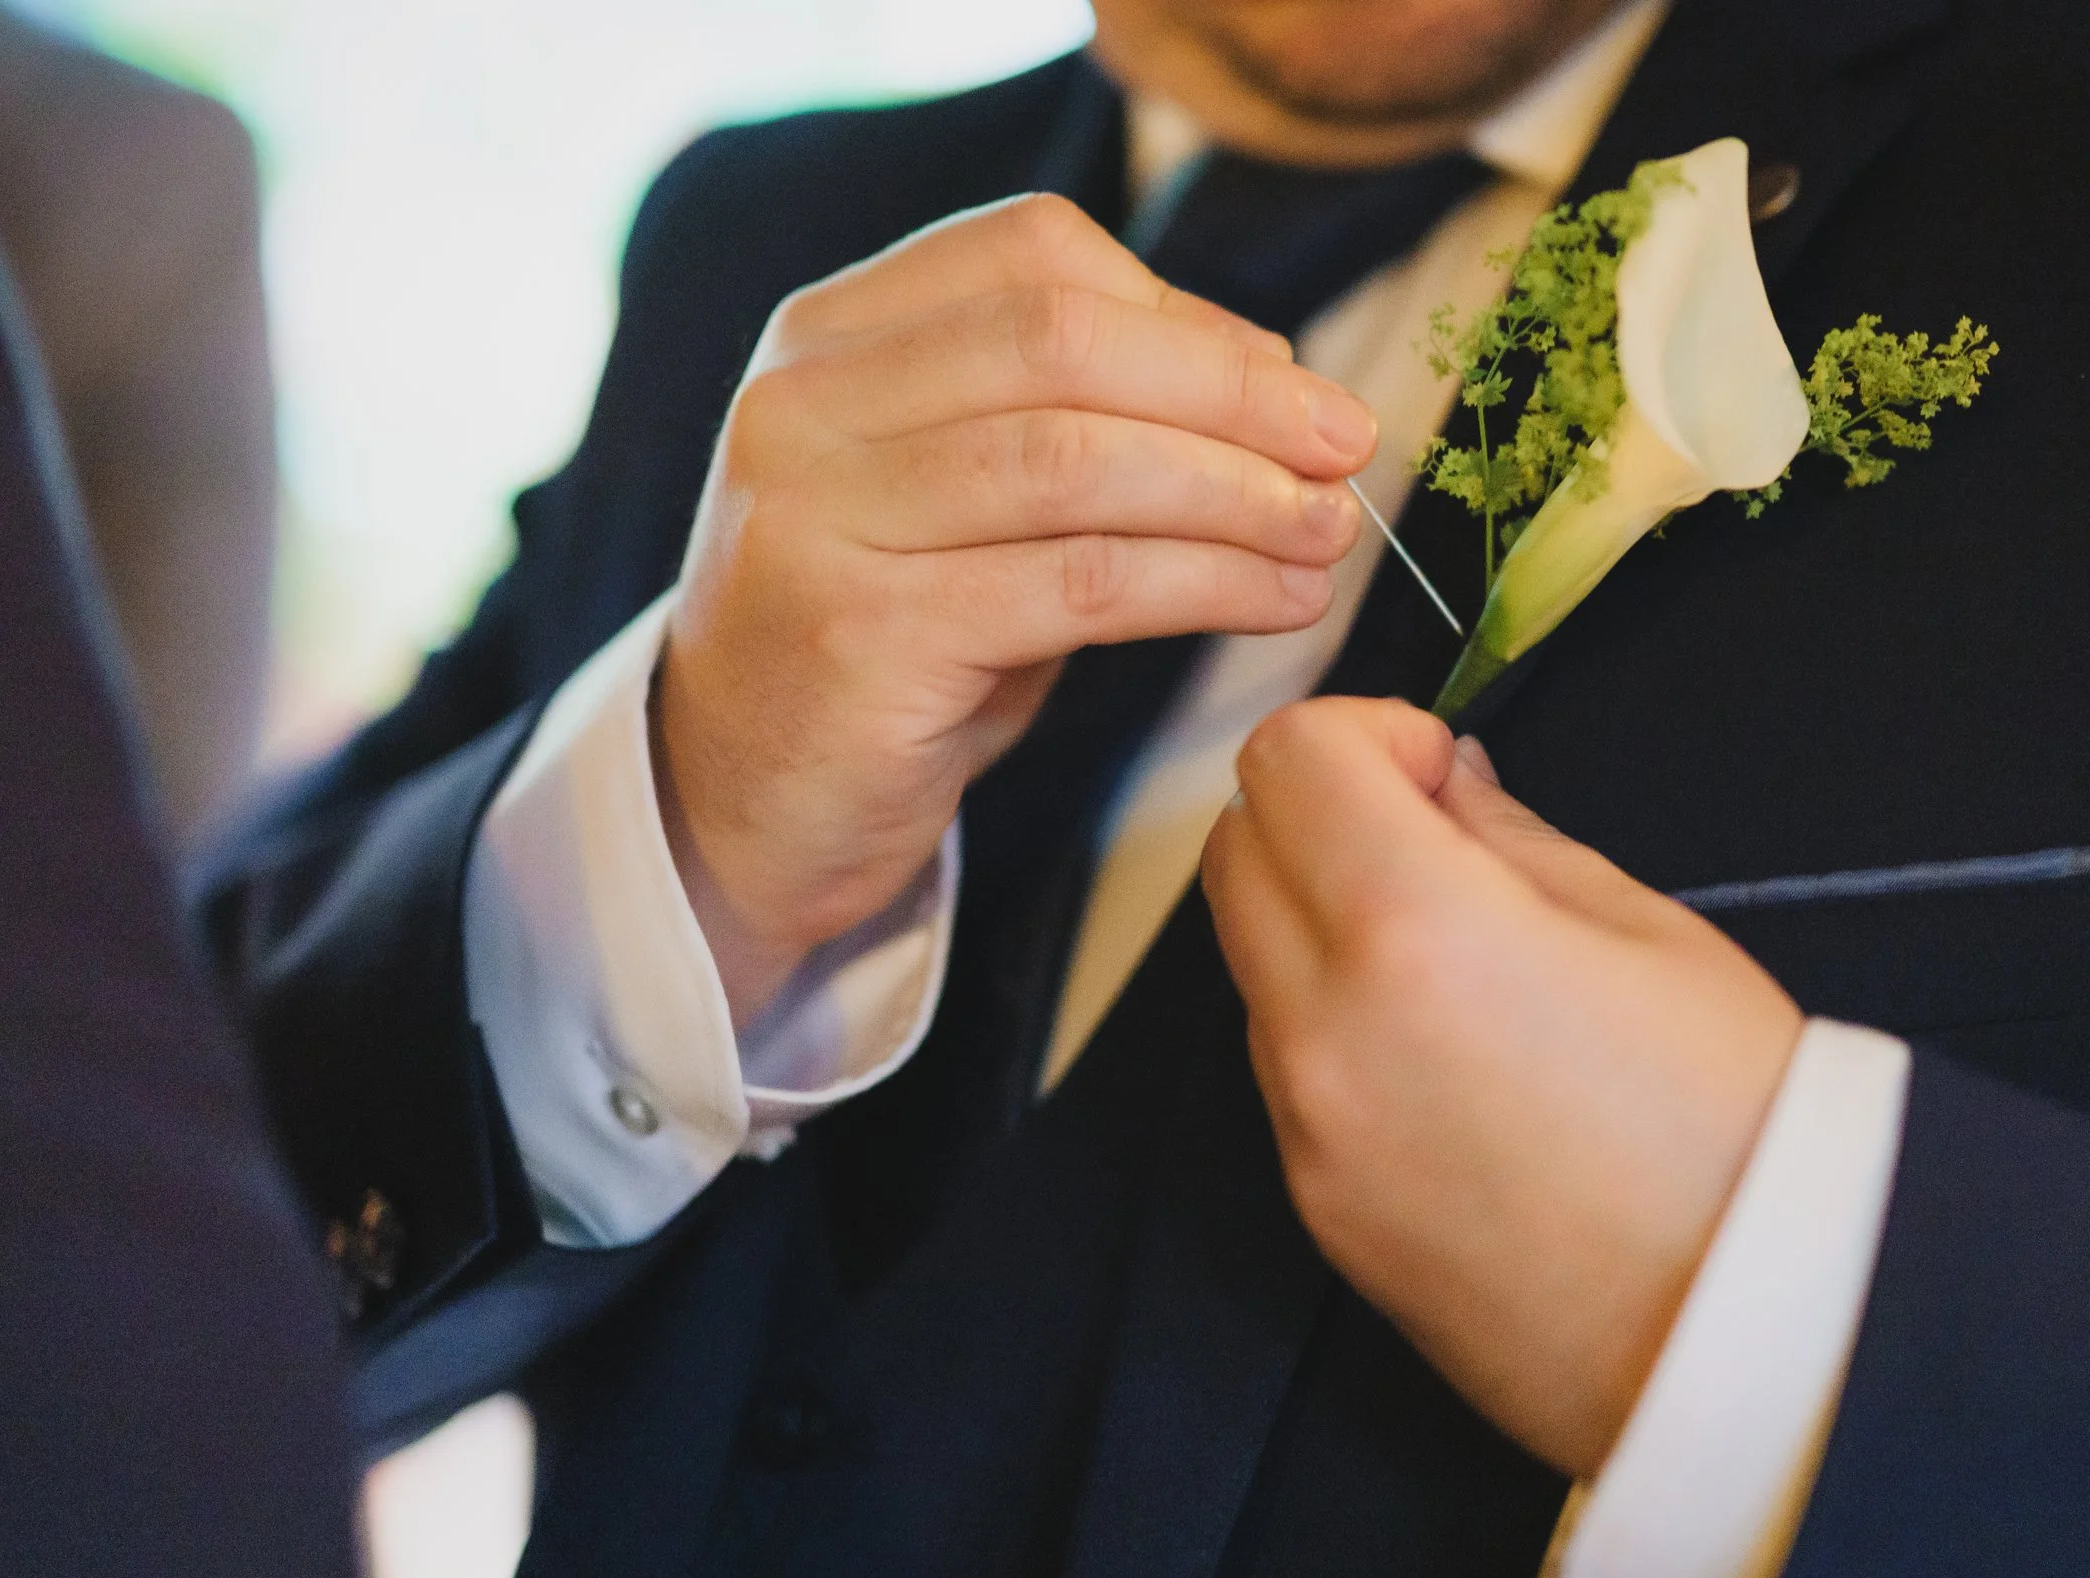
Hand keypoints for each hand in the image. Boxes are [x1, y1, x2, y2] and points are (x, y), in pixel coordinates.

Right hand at [657, 194, 1377, 1020]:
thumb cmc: (886, 648)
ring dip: (1236, 494)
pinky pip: (1078, 582)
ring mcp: (817, 516)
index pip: (1033, 257)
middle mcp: (801, 405)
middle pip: (1064, 342)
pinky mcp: (860, 634)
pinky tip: (1275, 601)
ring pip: (1078, 461)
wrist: (743, 808)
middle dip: (1235, 393)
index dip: (1188, 313)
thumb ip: (1069, 420)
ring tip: (1327, 533)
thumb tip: (1268, 374)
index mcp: (825, 338)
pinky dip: (1205, 583)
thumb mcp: (954, 504)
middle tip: (1346, 449)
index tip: (1289, 381)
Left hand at [1201, 698, 1803, 1476]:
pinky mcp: (1317, 1206)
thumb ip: (1509, 839)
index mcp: (1411, 933)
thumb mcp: (1646, 930)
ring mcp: (1306, 1129)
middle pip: (1237, 848)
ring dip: (1318, 915)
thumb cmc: (1739, 1127)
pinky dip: (1332, 1019)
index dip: (1363, 733)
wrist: (1751, 1340)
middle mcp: (1323, 1030)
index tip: (1436, 770)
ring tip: (1458, 957)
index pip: (1288, 761)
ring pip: (1250, 960)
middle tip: (1433, 835)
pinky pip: (1283, 1066)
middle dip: (1319, 808)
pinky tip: (1449, 1055)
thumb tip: (1440, 786)